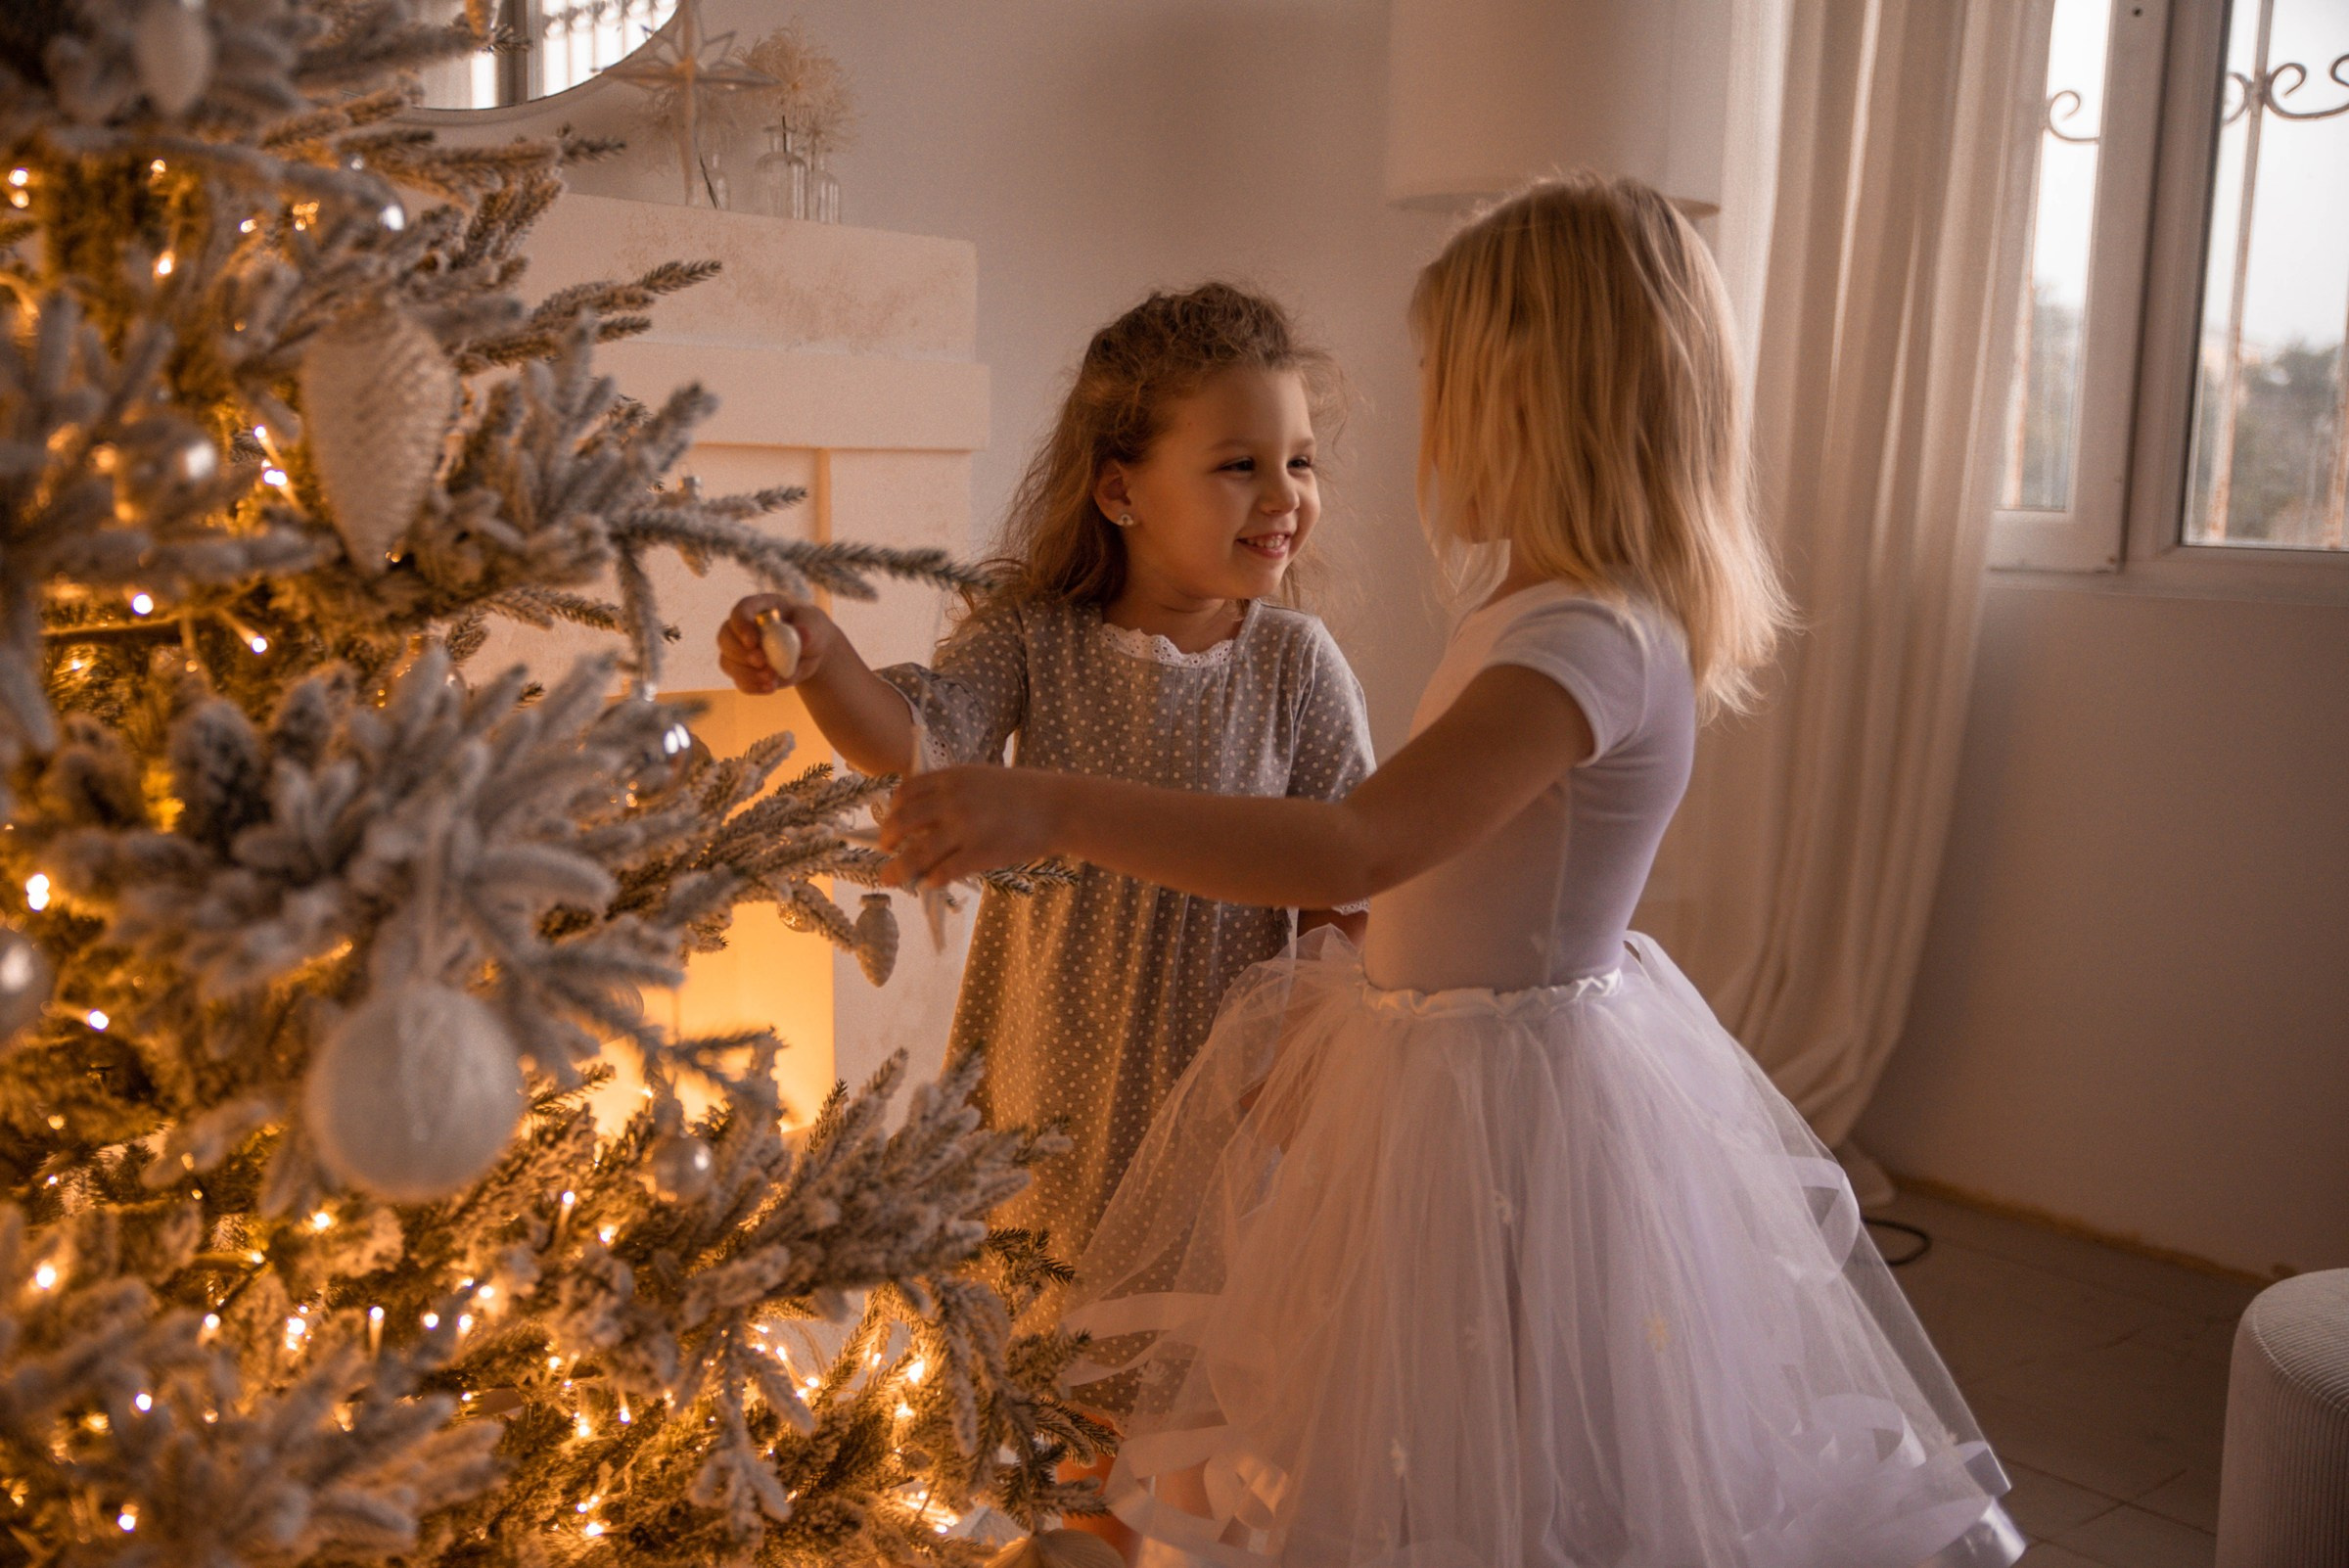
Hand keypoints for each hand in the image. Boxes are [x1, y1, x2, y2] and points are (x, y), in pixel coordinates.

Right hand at [716, 594, 836, 694]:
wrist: (811, 651)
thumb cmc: (811, 630)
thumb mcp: (815, 626)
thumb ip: (808, 629)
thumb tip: (803, 634)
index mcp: (758, 607)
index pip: (741, 611)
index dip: (742, 625)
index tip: (752, 641)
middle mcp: (741, 627)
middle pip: (725, 637)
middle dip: (740, 652)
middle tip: (761, 662)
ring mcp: (739, 650)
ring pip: (727, 662)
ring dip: (747, 673)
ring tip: (773, 678)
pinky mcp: (744, 671)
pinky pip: (739, 681)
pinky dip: (753, 686)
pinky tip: (770, 687)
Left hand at [879, 767, 1062, 889]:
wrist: (1059, 807)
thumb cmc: (1024, 793)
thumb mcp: (981, 778)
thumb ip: (952, 791)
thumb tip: (921, 818)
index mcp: (952, 777)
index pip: (905, 792)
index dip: (892, 809)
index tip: (891, 821)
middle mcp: (952, 801)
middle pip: (901, 822)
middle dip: (887, 838)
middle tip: (885, 849)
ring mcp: (965, 828)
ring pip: (915, 853)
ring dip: (898, 868)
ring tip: (891, 877)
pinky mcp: (979, 853)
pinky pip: (942, 871)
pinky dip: (931, 879)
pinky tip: (929, 882)